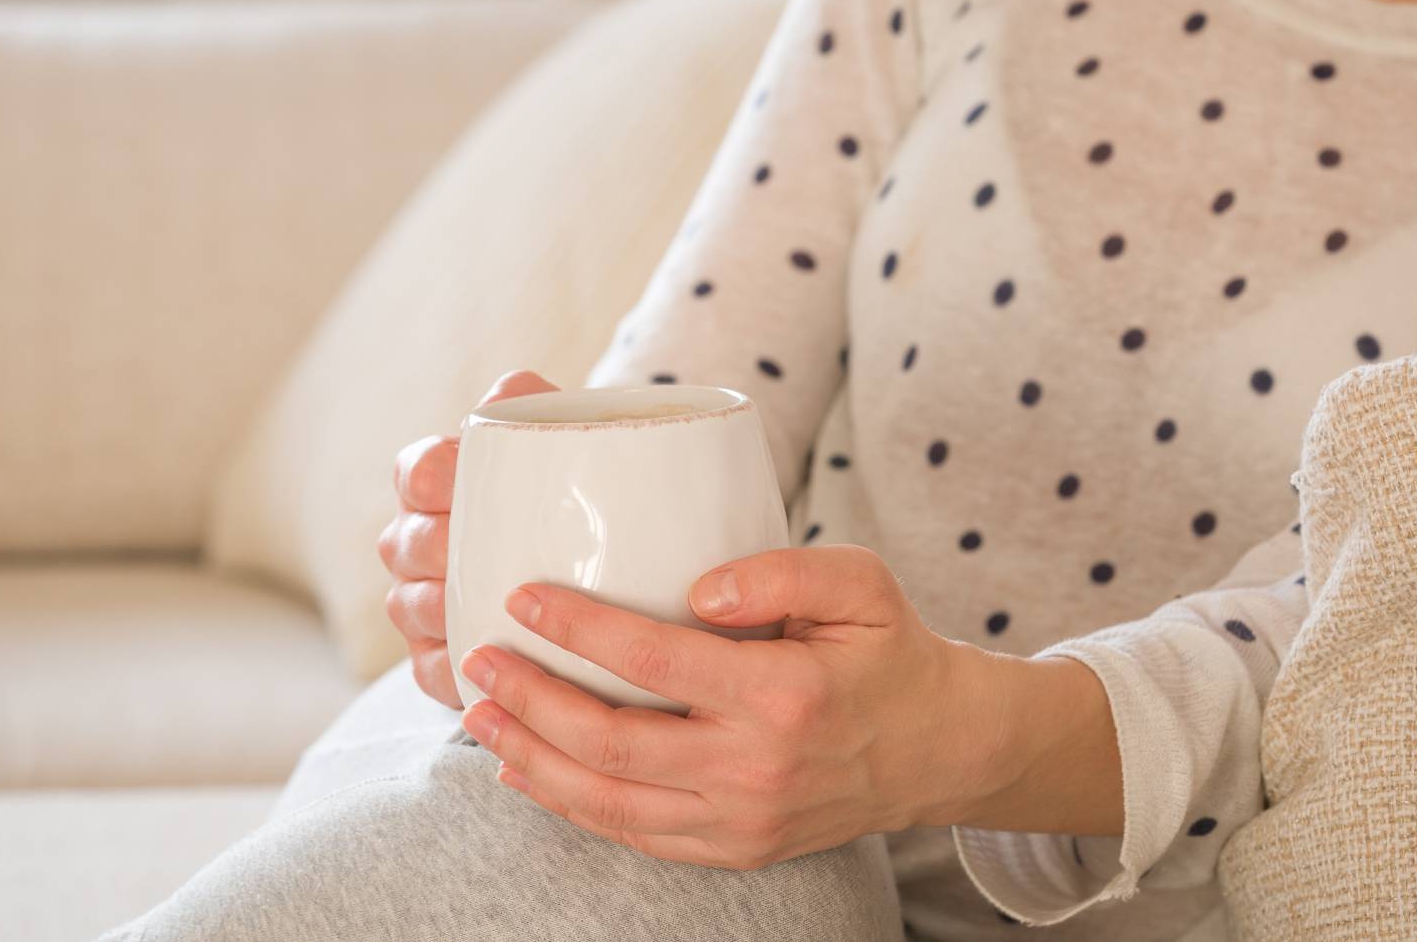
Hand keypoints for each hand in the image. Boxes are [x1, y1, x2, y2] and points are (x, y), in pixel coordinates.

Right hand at [380, 369, 562, 708]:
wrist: (612, 562)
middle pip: (403, 542)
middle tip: (493, 556)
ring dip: (443, 611)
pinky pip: (429, 669)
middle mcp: (417, 539)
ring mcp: (421, 601)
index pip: (416, 470)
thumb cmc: (580, 492)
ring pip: (408, 607)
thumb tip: (512, 390)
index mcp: (437, 480)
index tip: (468, 485)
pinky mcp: (438, 658)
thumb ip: (539, 406)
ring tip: (494, 612)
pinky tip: (490, 670)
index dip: (433, 479)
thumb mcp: (568, 439)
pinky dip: (455, 671)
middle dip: (437, 549)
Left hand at [455, 543, 1022, 870]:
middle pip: (613, 741)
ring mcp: (741, 821)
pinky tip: (524, 767)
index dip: (579, 630)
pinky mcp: (733, 849)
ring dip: (532, 757)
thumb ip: (783, 568)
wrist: (939, 748)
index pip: (656, 660)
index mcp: (784, 695)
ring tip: (480, 710)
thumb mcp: (860, 584)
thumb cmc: (888, 651)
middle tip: (477, 657)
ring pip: (609, 801)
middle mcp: (755, 768)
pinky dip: (569, 803)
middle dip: (531, 698)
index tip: (522, 597)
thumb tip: (697, 587)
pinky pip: (632, 834)